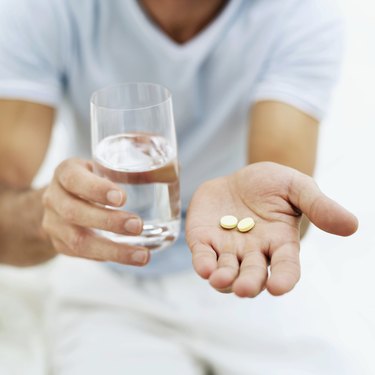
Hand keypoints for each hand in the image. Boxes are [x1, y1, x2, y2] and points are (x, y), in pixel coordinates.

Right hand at [41, 158, 149, 264]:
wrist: (59, 199)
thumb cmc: (91, 179)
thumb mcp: (99, 166)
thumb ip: (126, 166)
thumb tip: (173, 168)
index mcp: (65, 173)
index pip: (74, 179)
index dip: (96, 189)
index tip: (122, 198)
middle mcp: (54, 198)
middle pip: (74, 212)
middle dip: (108, 222)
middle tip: (138, 226)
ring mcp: (53, 224)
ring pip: (78, 241)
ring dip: (113, 249)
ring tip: (142, 255)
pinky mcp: (60, 244)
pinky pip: (82, 255)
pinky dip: (108, 256)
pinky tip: (130, 257)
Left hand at [186, 162, 357, 297]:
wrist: (240, 177)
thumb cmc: (271, 184)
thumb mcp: (297, 187)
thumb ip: (319, 206)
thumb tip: (352, 225)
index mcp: (280, 243)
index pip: (285, 267)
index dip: (283, 279)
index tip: (279, 287)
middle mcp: (254, 252)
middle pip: (253, 275)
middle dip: (249, 283)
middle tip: (245, 288)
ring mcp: (228, 249)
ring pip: (226, 272)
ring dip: (223, 279)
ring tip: (219, 279)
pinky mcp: (204, 240)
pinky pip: (203, 256)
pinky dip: (203, 264)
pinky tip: (204, 267)